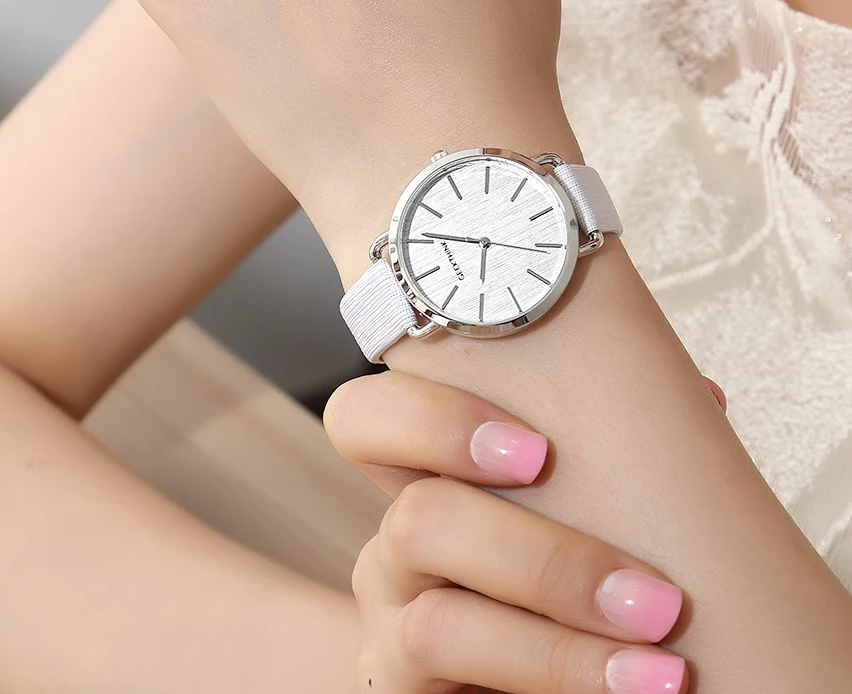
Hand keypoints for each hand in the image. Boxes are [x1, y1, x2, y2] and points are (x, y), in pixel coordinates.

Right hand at [325, 372, 689, 693]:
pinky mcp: (397, 689)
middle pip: (415, 519)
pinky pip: (450, 678)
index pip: (364, 420)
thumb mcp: (562, 503)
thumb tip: (700, 398)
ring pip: (437, 624)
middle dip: (538, 558)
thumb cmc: (556, 571)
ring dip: (559, 651)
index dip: (431, 421)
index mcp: (424, 475)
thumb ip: (592, 452)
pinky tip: (630, 684)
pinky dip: (551, 679)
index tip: (539, 450)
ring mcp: (395, 628)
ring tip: (661, 661)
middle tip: (650, 592)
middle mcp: (397, 547)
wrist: (518, 671)